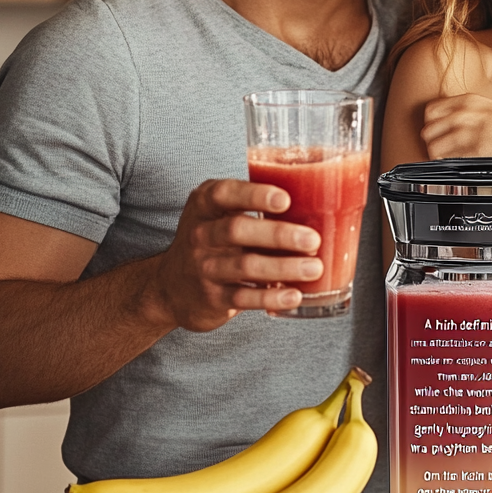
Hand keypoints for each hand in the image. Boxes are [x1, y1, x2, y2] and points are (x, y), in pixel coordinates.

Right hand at [148, 179, 322, 330]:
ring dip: (284, 267)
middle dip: (278, 235)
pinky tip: (294, 295)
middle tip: (313, 240)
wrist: (172, 286)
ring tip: (315, 268)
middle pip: (237, 230)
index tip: (285, 200)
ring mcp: (203, 268)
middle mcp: (199, 234)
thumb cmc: (213, 241)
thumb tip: (319, 204)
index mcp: (204, 205)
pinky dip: (271, 297)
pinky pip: (244, 298)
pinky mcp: (212, 298)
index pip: (224, 194)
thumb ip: (255, 206)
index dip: (255, 195)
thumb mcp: (220, 215)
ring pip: (245, 266)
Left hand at [421, 93, 491, 161]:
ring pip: (433, 148)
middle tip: (448, 155)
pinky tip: (466, 169)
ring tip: (457, 164)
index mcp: (471, 100)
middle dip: (434, 145)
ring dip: (440, 159)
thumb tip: (450, 130)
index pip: (430, 111)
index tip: (441, 138)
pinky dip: (450, 168)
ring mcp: (472, 130)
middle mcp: (468, 112)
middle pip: (428, 130)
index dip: (433, 128)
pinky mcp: (479, 149)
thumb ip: (472, 116)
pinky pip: (448, 161)